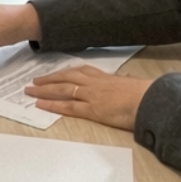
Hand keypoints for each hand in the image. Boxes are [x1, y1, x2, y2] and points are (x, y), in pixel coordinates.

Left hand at [25, 67, 153, 130]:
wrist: (150, 100)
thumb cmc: (146, 95)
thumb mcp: (132, 86)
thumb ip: (124, 85)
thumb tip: (125, 84)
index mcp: (106, 77)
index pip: (81, 72)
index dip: (66, 72)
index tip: (56, 73)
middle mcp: (95, 83)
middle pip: (67, 77)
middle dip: (49, 79)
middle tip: (35, 81)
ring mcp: (91, 95)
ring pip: (63, 89)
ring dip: (44, 90)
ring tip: (30, 91)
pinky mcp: (91, 109)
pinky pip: (68, 106)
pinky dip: (52, 105)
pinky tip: (40, 105)